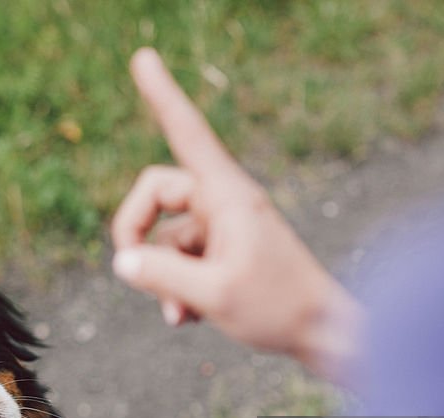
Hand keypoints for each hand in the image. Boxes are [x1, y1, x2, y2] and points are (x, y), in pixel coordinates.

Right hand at [110, 48, 361, 382]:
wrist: (321, 331)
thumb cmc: (278, 307)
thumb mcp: (214, 294)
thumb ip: (161, 276)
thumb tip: (122, 261)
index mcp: (227, 195)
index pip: (187, 134)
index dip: (162, 97)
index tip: (143, 59)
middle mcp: (223, 202)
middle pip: (156, 193)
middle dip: (137, 233)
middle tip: (130, 270)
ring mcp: (222, 227)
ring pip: (166, 237)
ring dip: (163, 278)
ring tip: (182, 314)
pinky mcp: (223, 252)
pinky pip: (182, 259)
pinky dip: (178, 287)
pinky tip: (189, 316)